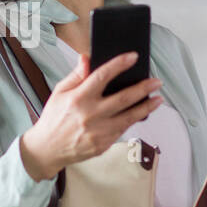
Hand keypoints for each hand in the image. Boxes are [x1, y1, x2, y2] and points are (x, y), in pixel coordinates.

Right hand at [19, 51, 163, 180]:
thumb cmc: (54, 118)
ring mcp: (98, 132)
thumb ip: (76, 75)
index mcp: (78, 98)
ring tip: (158, 98)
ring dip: (146, 106)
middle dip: (143, 88)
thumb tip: (87, 58)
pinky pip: (123, 129)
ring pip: (129, 117)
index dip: (119, 64)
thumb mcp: (59, 92)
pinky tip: (142, 113)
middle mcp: (90, 115)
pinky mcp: (103, 144)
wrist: (48, 149)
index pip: (102, 76)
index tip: (133, 57)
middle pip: (123, 98)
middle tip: (156, 81)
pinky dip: (134, 120)